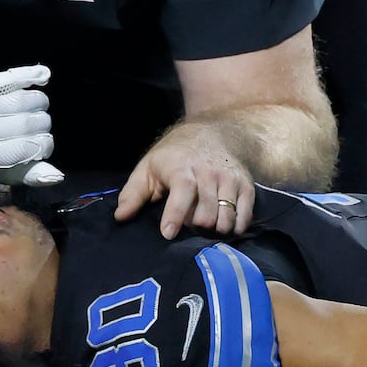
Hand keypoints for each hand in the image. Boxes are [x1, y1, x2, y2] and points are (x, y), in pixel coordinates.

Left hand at [0, 65, 64, 186]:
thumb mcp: (9, 170)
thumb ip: (34, 175)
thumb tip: (58, 177)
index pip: (24, 149)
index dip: (44, 145)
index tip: (46, 143)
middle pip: (25, 124)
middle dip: (43, 123)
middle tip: (42, 124)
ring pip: (20, 100)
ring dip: (40, 101)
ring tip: (39, 106)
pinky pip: (10, 78)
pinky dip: (30, 76)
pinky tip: (42, 78)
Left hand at [115, 123, 255, 238]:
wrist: (212, 132)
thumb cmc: (173, 156)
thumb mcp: (148, 168)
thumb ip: (133, 194)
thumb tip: (121, 217)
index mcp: (181, 166)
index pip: (183, 190)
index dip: (176, 214)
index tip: (168, 234)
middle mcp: (209, 172)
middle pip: (206, 211)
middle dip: (195, 227)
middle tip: (187, 226)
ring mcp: (230, 178)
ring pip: (225, 217)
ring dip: (214, 229)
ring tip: (203, 225)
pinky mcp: (246, 185)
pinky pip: (244, 216)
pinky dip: (234, 227)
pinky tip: (222, 225)